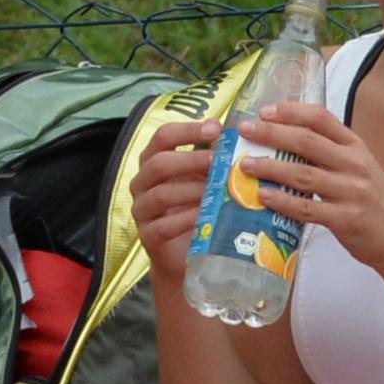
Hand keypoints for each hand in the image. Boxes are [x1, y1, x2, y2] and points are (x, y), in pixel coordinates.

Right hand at [131, 118, 220, 284]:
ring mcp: (141, 211)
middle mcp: (142, 183)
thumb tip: (242, 138)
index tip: (216, 128)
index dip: (188, 130)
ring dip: (191, 190)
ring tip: (216, 190)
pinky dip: (186, 220)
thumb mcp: (203, 181)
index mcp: (153, 162)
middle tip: (218, 160)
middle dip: (190, 160)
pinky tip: (205, 218)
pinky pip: (164, 226)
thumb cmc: (196, 210)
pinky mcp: (148, 237)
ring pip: (160, 194)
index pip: (163, 137)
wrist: (184, 255)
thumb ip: (213, 162)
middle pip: (158, 163)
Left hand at [237, 104, 383, 274]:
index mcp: (356, 147)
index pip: (321, 118)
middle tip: (245, 130)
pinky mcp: (345, 219)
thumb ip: (331, 154)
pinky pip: (307, 208)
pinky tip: (264, 196)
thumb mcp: (360, 168)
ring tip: (246, 165)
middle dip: (271, 133)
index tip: (265, 111)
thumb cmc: (373, 202)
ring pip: (303, 174)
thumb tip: (285, 143)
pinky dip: (283, 201)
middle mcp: (354, 165)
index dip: (291, 111)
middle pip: (306, 141)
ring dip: (271, 167)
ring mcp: (351, 192)